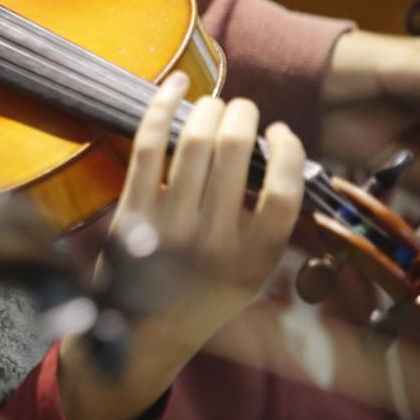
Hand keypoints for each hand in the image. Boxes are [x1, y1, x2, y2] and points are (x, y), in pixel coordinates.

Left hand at [113, 73, 305, 334]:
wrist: (142, 332)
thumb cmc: (205, 294)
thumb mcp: (252, 272)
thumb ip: (269, 223)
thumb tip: (277, 153)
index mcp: (254, 257)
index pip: (284, 190)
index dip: (287, 150)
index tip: (280, 133)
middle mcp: (214, 241)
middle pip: (235, 151)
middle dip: (243, 115)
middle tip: (242, 111)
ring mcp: (170, 225)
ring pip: (195, 142)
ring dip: (209, 110)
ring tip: (214, 106)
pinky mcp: (133, 211)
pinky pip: (150, 146)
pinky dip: (163, 107)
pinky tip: (177, 86)